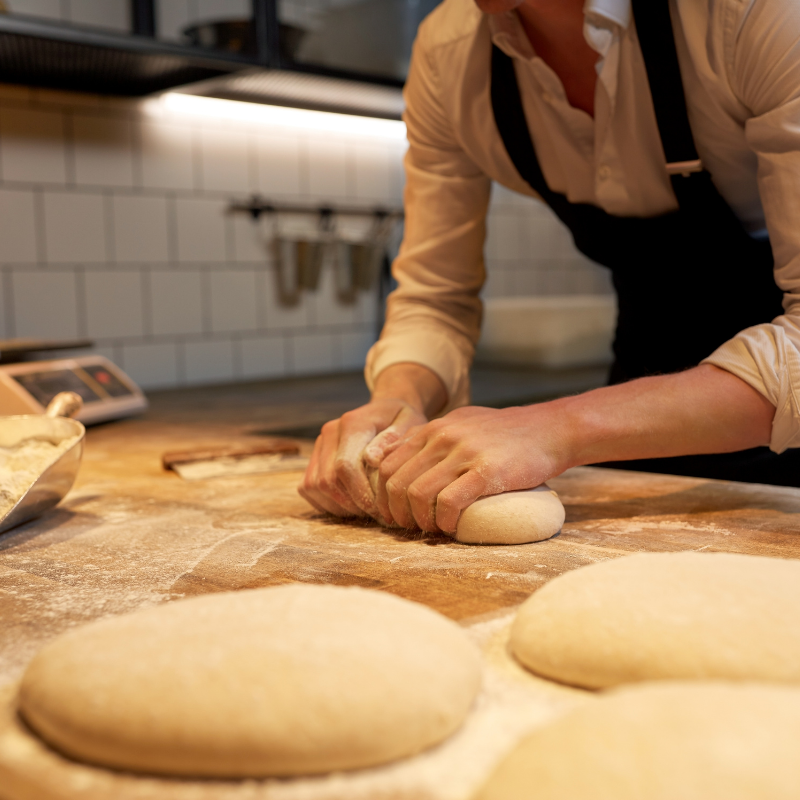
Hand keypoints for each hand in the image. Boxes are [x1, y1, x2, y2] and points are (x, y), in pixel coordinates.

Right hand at [298, 398, 427, 517]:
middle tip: (375, 514)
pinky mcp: (314, 457)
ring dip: (338, 505)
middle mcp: (330, 431)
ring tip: (364, 510)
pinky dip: (326, 502)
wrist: (386, 412)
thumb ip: (393, 440)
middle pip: (327, 480)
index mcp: (353, 423)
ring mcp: (319, 444)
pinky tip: (350, 504)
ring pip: (315, 486)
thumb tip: (371, 459)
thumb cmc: (402, 421)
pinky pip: (308, 488)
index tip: (380, 509)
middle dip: (351, 504)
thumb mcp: (409, 424)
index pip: (345, 466)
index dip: (360, 494)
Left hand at [374, 404, 569, 533]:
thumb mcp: (461, 423)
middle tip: (408, 527)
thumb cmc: (504, 432)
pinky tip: (451, 528)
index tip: (393, 513)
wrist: (549, 429)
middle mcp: (442, 437)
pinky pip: (449, 502)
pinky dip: (444, 521)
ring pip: (418, 493)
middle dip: (396, 512)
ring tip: (431, 530)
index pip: (387, 464)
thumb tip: (401, 458)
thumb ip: (432, 438)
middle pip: (397, 482)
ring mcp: (464, 453)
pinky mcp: (486, 472)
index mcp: (433, 429)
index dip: (383, 495)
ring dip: (419, 520)